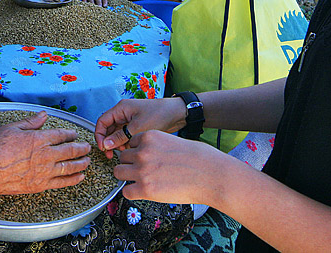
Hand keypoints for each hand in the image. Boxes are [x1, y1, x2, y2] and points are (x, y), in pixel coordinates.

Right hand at [0, 111, 91, 220]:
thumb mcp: (10, 128)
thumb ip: (30, 123)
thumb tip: (42, 115)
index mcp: (39, 138)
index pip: (61, 135)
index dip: (70, 134)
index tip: (74, 134)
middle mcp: (46, 155)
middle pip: (70, 150)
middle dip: (81, 148)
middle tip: (87, 147)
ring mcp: (45, 171)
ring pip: (70, 167)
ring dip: (81, 163)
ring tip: (87, 161)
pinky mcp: (41, 184)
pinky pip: (63, 182)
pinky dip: (74, 179)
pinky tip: (79, 177)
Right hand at [94, 98, 186, 157]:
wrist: (178, 114)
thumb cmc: (160, 114)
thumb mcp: (139, 127)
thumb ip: (121, 136)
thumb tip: (107, 145)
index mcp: (121, 108)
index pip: (102, 121)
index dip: (99, 135)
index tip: (103, 147)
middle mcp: (124, 114)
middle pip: (108, 129)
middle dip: (108, 141)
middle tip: (111, 154)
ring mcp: (130, 120)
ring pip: (117, 134)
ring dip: (118, 144)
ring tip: (123, 152)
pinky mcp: (137, 127)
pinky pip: (126, 136)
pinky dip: (126, 144)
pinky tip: (131, 149)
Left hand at [115, 129, 230, 205]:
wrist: (212, 175)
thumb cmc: (199, 158)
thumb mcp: (172, 141)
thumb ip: (156, 146)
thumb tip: (148, 155)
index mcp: (148, 137)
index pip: (130, 143)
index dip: (137, 152)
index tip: (145, 160)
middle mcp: (142, 152)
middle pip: (122, 157)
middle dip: (130, 164)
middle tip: (143, 172)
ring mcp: (142, 171)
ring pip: (118, 172)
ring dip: (127, 177)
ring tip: (141, 182)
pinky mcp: (145, 189)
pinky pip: (126, 192)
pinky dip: (132, 193)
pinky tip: (144, 193)